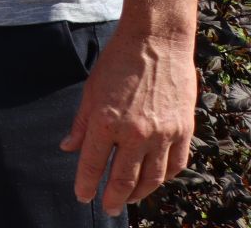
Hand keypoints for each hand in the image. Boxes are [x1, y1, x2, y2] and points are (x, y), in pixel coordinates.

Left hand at [61, 28, 196, 213]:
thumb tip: (68, 148)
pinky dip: (164, 177)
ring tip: (128, 198)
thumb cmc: (117, 62)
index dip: (86, 185)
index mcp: (106, 122)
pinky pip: (175, 165)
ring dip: (139, 194)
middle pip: (124, 179)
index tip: (82, 196)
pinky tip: (154, 180)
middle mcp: (135, 133)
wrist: (156, 41)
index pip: (93, 164)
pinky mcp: (183, 130)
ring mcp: (162, 134)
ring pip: (152, 178)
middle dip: (113, 198)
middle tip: (108, 208)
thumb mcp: (91, 91)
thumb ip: (81, 124)